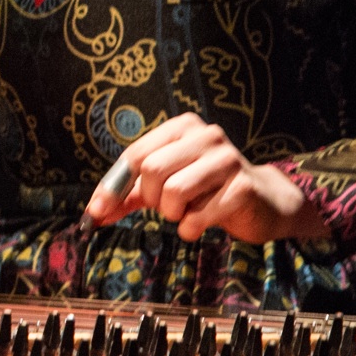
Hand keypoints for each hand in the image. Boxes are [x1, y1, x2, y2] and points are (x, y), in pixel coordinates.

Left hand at [84, 112, 327, 242]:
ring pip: (174, 192)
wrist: (262, 203)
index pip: (136, 155)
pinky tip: (204, 221)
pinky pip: (199, 216)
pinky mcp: (244, 187)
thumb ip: (129, 195)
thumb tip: (93, 213)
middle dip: (154, 200)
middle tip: (169, 207)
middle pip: (153, 171)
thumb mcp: (165, 187)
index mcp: (183, 128)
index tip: (97, 212)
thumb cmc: (207, 191)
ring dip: (174, 214)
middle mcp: (206, 135)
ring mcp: (228, 158)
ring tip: (189, 212)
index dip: (113, 187)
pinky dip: (192, 228)